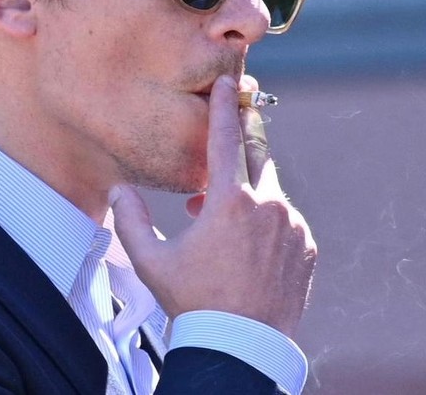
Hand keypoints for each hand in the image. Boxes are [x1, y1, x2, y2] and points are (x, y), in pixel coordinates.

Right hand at [110, 75, 316, 335]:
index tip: (227, 81)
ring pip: (269, 189)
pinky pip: (285, 219)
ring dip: (246, 193)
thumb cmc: (193, 303)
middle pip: (255, 154)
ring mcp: (292, 226)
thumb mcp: (151, 262)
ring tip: (218, 220)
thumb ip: (130, 219)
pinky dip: (266, 221)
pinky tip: (244, 247)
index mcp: (230, 202)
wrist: (242, 346)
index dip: (224, 107)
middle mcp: (268, 206)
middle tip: (225, 135)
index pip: (227, 139)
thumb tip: (118, 189)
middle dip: (238, 144)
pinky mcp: (307, 246)